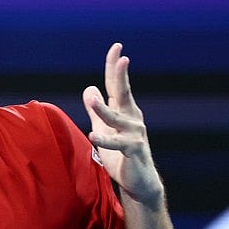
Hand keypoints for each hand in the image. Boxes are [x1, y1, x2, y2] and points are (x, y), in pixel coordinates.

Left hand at [82, 43, 164, 208]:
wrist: (138, 181)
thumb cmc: (121, 154)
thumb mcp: (104, 128)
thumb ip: (97, 111)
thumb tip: (89, 88)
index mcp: (124, 111)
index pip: (117, 85)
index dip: (115, 67)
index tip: (116, 47)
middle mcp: (132, 118)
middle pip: (123, 93)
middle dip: (121, 75)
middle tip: (121, 58)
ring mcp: (134, 133)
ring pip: (116, 118)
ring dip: (103, 109)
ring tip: (92, 98)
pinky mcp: (132, 150)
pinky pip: (117, 143)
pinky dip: (105, 139)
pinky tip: (93, 135)